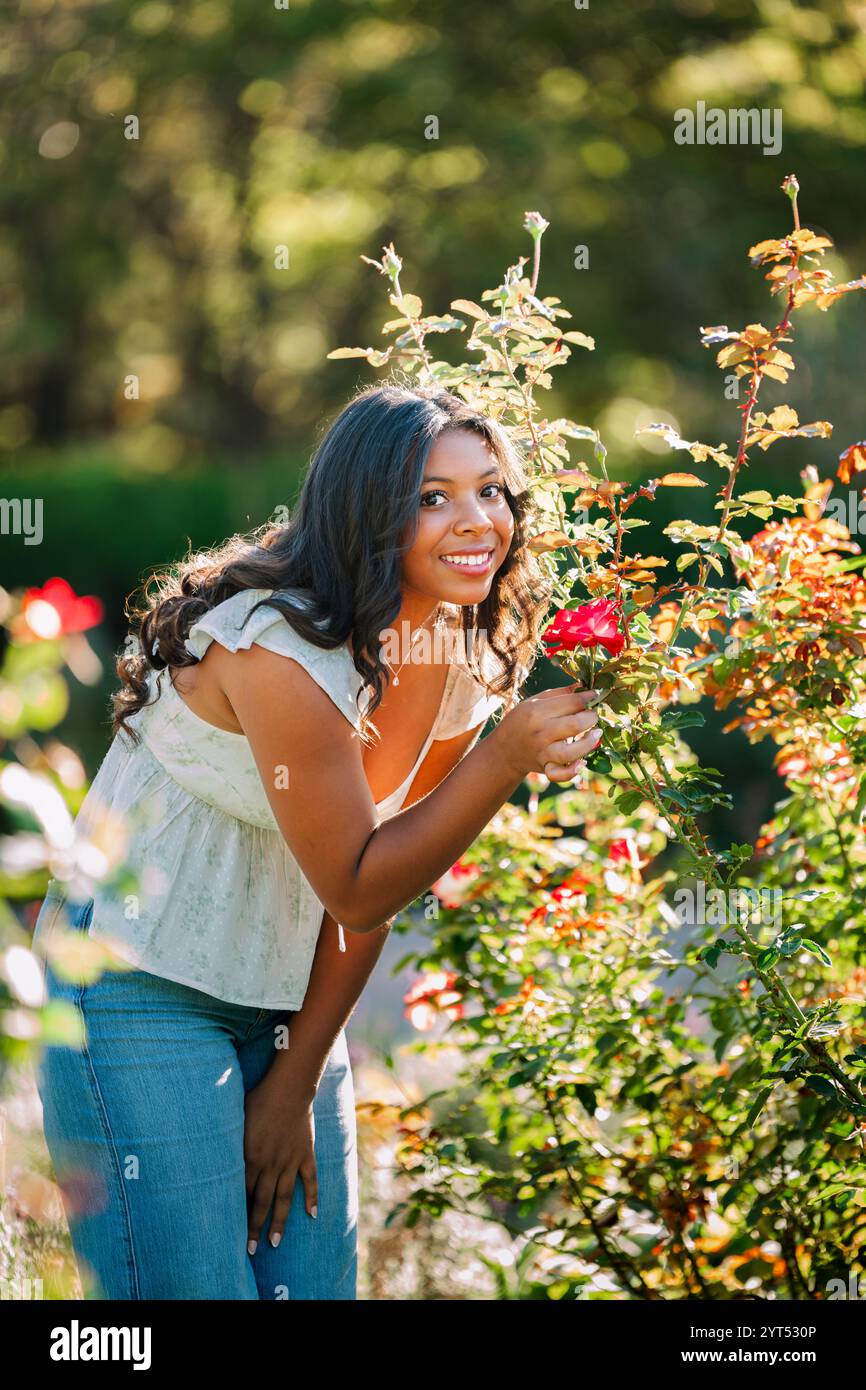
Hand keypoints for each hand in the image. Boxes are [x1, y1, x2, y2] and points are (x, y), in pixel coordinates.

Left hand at [243, 1074, 317, 1252]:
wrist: (289, 1088)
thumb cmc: (258, 1100)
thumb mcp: (236, 1120)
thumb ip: (230, 1143)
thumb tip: (217, 1158)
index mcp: (250, 1157)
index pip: (241, 1192)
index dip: (236, 1212)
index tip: (231, 1231)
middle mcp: (270, 1164)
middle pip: (261, 1202)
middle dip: (254, 1227)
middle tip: (251, 1248)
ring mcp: (290, 1161)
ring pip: (283, 1197)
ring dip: (279, 1221)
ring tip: (275, 1242)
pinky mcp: (305, 1154)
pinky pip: (309, 1180)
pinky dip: (311, 1197)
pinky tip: (311, 1214)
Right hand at [495, 685, 602, 782]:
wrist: (504, 750)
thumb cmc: (522, 721)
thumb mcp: (534, 702)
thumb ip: (560, 694)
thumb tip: (584, 686)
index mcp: (537, 712)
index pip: (571, 702)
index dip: (588, 697)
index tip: (595, 695)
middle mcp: (541, 732)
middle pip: (575, 725)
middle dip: (592, 718)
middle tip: (594, 715)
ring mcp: (543, 752)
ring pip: (571, 752)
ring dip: (590, 742)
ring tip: (597, 734)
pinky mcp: (545, 768)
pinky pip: (560, 774)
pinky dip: (573, 771)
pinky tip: (581, 762)